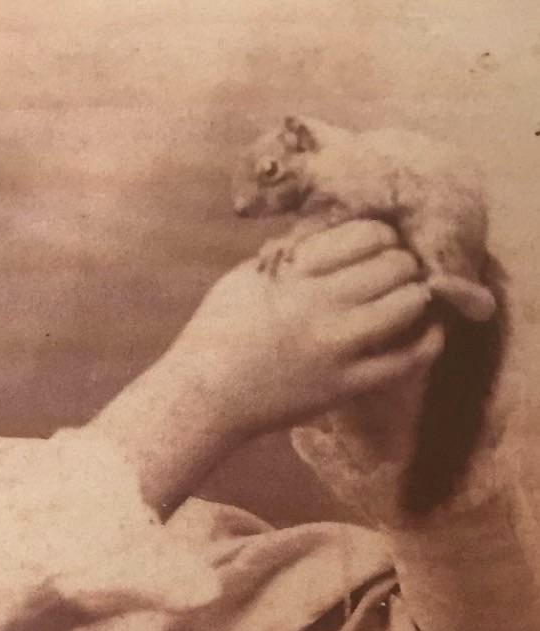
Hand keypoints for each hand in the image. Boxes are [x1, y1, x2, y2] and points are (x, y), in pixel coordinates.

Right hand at [165, 220, 443, 442]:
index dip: (380, 237)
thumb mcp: (246, 276)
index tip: (375, 248)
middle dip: (400, 265)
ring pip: (409, 303)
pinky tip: (427, 331)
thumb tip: (335, 238)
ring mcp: (335, 347)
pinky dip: (427, 340)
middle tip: (393, 276)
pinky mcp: (344, 385)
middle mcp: (320, 305)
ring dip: (413, 296)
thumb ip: (293, 256)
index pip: (368, 233)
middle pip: (395, 264)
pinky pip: (407, 359)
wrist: (201, 397)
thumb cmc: (215, 334)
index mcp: (295, 272)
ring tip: (405, 301)